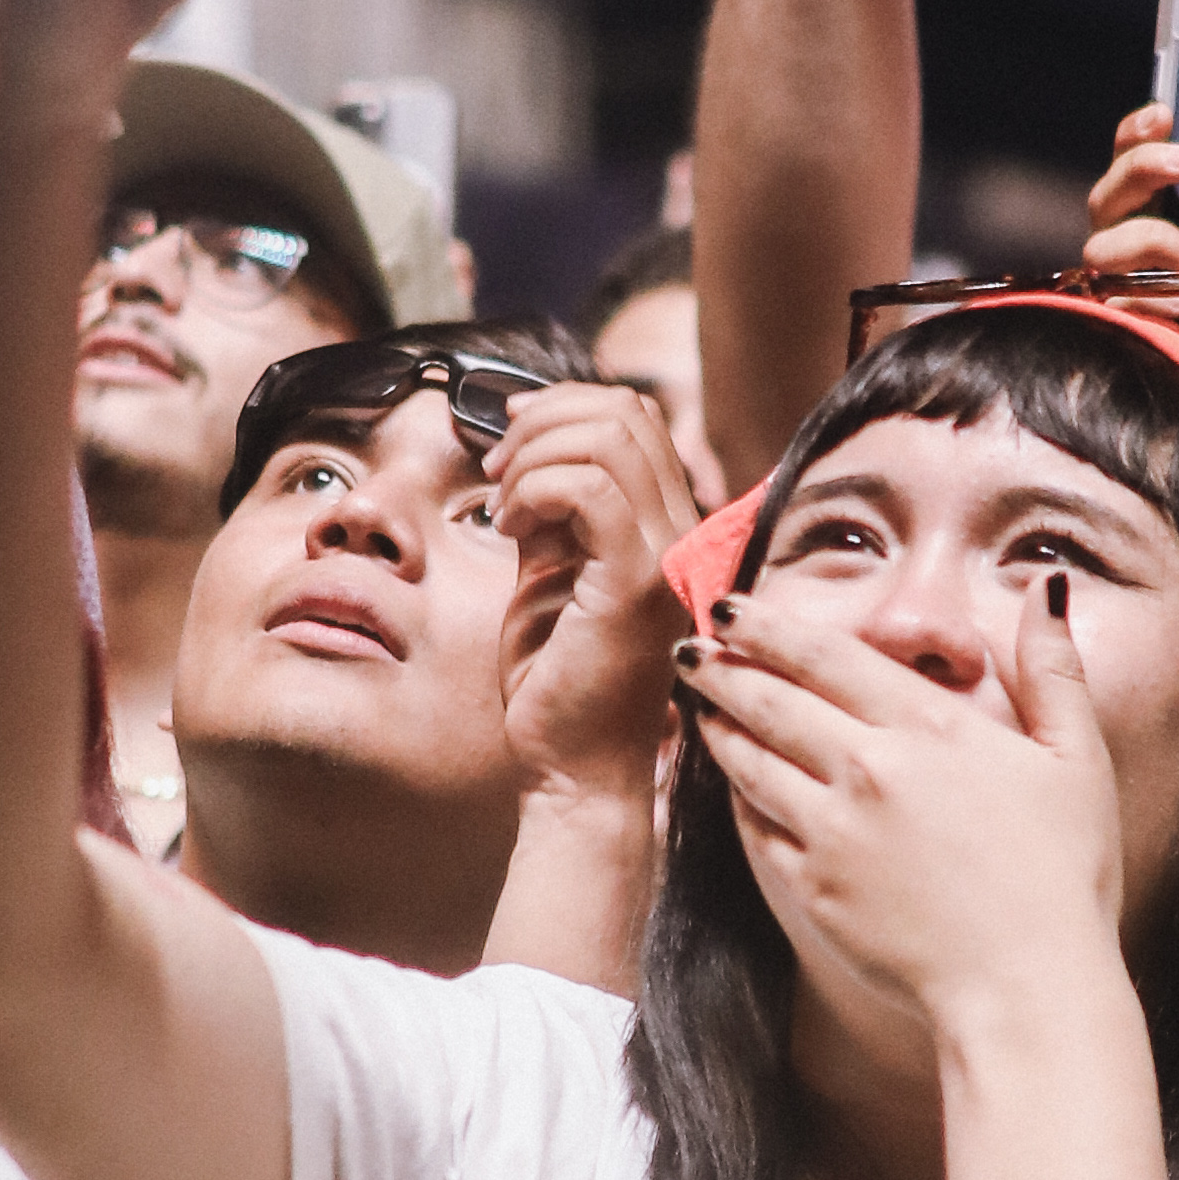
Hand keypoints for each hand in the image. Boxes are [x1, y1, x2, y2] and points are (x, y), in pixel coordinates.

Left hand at [498, 377, 703, 795]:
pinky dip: (537, 489)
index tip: (508, 443)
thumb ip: (553, 515)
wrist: (574, 772)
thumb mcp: (550, 576)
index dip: (564, 408)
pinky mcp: (638, 585)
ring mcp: (667, 558)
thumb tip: (527, 453)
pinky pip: (590, 492)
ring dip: (534, 456)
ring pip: (609, 440)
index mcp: (667, 528)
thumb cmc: (559, 686)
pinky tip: (510, 527)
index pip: (636, 418)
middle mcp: (682, 535)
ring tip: (502, 504)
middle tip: (497, 468)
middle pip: (626, 413)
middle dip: (543, 420)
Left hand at [680, 567, 1124, 1036]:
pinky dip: (736, 800)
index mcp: (929, 727)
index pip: (825, 656)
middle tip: (691, 651)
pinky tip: (731, 787)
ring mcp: (831, 830)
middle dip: (723, 669)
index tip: (730, 607)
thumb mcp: (1077, 758)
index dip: (768, 627)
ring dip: (717, 728)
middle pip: (770, 701)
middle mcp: (867, 768)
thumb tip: (1047, 589)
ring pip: (750, 762)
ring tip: (697, 707)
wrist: (1026, 988)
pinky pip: (756, 830)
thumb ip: (1053, 669)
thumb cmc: (1064, 876)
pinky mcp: (811, 888)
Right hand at [1083, 92, 1178, 311]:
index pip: (1134, 153)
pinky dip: (1147, 302)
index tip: (1167, 111)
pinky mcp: (1126, 323)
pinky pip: (1119, 307)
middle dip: (1145, 167)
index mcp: (1164, 205)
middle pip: (1110, 192)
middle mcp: (1129, 236)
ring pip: (1104, 249)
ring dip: (1147, 242)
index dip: (1140, 131)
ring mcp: (1121, 281)